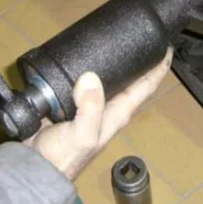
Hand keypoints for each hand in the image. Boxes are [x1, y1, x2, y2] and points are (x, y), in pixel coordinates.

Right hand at [25, 48, 172, 179]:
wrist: (36, 168)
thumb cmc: (63, 157)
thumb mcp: (82, 135)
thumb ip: (89, 109)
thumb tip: (90, 77)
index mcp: (118, 113)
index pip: (146, 87)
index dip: (158, 68)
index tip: (166, 46)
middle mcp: (109, 106)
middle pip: (131, 79)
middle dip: (140, 60)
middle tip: (143, 36)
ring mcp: (91, 104)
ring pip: (109, 78)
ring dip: (116, 63)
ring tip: (117, 40)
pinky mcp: (73, 102)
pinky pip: (86, 81)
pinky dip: (89, 68)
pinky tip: (84, 55)